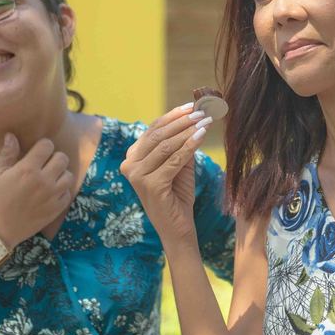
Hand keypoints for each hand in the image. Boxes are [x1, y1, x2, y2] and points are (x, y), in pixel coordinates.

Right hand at [0, 135, 72, 246]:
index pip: (47, 145)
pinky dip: (62, 191)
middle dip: (54, 158)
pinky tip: (51, 192)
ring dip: (61, 174)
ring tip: (50, 178)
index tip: (38, 151)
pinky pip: (68, 194)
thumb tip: (11, 135)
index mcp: (27, 169)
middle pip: (62, 158)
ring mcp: (52, 196)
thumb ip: (8, 154)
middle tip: (45, 164)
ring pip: (68, 175)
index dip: (43, 146)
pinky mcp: (55, 209)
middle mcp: (43, 180)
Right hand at [120, 103, 211, 243]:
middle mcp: (129, 164)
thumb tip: (196, 114)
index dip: (173, 116)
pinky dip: (189, 146)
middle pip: (158, 135)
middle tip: (201, 112)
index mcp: (132, 157)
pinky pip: (173, 160)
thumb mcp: (179, 162)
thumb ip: (181, 141)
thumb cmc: (178, 194)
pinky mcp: (150, 185)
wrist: (177, 227)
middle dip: (182, 122)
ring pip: (165, 146)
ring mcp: (137, 176)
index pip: (153, 129)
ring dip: (187, 131)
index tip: (192, 106)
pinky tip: (201, 137)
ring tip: (205, 122)